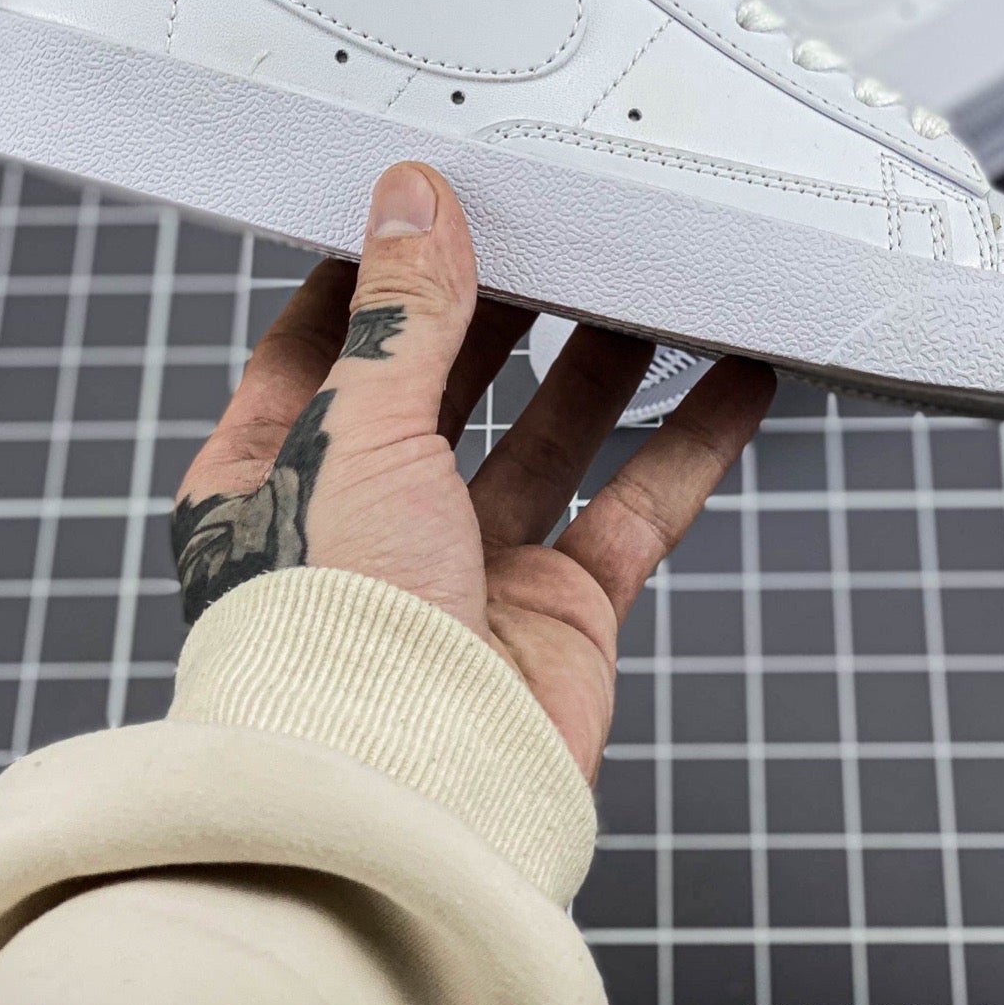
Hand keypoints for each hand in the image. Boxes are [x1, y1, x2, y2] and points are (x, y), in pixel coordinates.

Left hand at [172, 162, 775, 778]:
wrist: (406, 803)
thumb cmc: (328, 641)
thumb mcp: (351, 435)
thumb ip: (399, 317)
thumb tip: (414, 202)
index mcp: (275, 481)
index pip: (321, 348)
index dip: (374, 274)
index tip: (427, 201)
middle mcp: (369, 524)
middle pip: (446, 383)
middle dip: (501, 305)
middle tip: (554, 224)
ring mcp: (468, 568)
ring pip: (547, 435)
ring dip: (600, 361)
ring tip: (647, 279)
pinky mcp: (557, 612)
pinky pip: (633, 507)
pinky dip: (684, 444)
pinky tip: (728, 383)